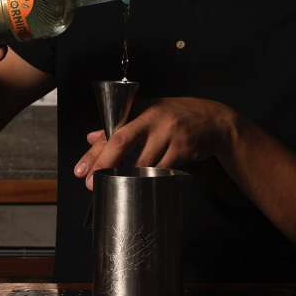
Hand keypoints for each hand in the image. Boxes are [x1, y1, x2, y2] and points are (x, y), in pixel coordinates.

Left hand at [74, 97, 235, 188]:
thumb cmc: (177, 116)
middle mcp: (153, 117)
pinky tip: (145, 185)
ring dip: (129, 178)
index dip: (94, 152)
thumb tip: (91, 137)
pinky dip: (151, 179)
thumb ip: (120, 126)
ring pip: (142, 162)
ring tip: (119, 188)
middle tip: (91, 184)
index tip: (81, 170)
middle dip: (104, 164)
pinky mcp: (183, 147)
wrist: (214, 120)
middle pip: (121, 141)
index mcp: (140, 107)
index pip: (111, 129)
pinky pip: (162, 170)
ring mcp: (169, 132)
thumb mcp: (148, 113)